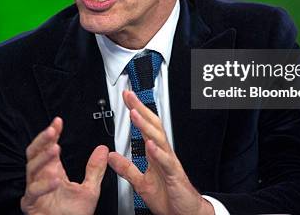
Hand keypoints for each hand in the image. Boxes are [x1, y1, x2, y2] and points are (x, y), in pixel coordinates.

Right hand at [20, 117, 108, 214]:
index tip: (58, 122)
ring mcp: (35, 190)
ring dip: (43, 157)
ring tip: (55, 149)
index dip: (52, 134)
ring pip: (32, 168)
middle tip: (52, 130)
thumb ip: (95, 170)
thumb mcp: (90, 190)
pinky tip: (55, 179)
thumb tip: (103, 150)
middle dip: (42, 140)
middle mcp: (42, 178)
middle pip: (34, 153)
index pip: (48, 147)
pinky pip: (33, 191)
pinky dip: (44, 184)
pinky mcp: (31, 204)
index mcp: (53, 171)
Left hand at [108, 91, 213, 214]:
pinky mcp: (175, 176)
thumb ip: (127, 169)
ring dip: (146, 126)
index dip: (136, 111)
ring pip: (158, 140)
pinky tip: (150, 144)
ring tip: (135, 113)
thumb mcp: (141, 183)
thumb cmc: (169, 198)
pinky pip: (166, 162)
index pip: (144, 127)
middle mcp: (163, 155)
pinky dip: (158, 153)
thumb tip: (112, 157)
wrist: (186, 214)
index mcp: (155, 154)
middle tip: (130, 96)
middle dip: (141, 109)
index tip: (126, 98)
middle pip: (152, 126)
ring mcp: (170, 164)